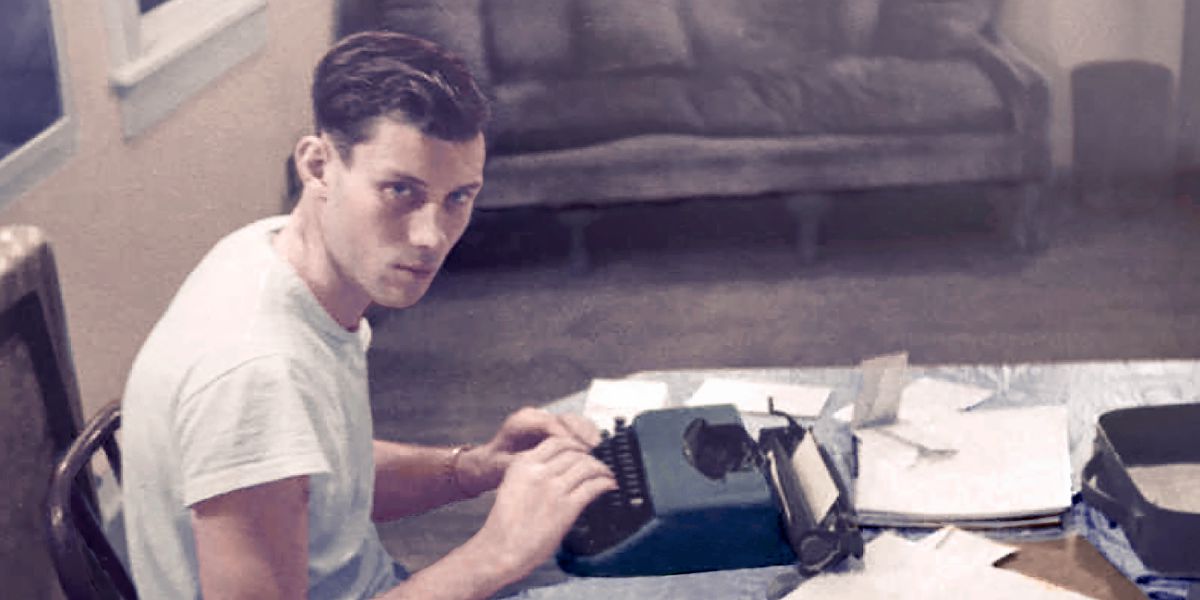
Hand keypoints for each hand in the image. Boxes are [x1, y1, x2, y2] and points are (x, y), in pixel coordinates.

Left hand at [458, 407, 601, 494]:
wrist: (488, 463)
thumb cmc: (494, 466)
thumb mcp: (505, 467)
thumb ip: (525, 464)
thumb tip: (546, 469)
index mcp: (521, 422)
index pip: (550, 424)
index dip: (569, 438)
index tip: (582, 452)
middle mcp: (535, 416)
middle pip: (566, 419)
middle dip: (584, 434)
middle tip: (597, 450)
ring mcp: (545, 420)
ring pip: (574, 421)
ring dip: (589, 436)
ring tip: (600, 451)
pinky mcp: (553, 428)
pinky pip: (575, 429)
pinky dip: (587, 438)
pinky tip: (596, 451)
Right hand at [467, 436, 615, 582]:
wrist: (501, 550)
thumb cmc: (505, 523)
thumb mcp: (512, 485)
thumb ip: (532, 473)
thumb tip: (559, 468)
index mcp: (523, 463)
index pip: (557, 441)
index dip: (575, 444)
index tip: (584, 450)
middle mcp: (539, 471)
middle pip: (575, 452)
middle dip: (590, 456)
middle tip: (598, 464)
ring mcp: (554, 488)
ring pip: (587, 466)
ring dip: (602, 469)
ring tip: (608, 474)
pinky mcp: (567, 507)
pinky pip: (593, 487)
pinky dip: (606, 483)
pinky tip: (610, 485)